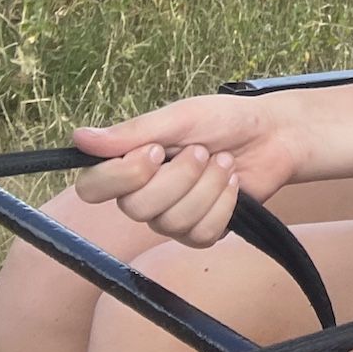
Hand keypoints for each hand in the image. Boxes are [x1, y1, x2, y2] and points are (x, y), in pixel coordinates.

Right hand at [71, 95, 297, 245]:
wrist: (273, 135)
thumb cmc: (225, 120)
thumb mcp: (180, 117)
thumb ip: (133, 132)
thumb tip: (79, 137)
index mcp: (129, 164)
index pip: (92, 188)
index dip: (122, 176)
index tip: (155, 151)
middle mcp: (143, 195)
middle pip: (135, 209)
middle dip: (179, 177)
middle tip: (203, 150)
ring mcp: (171, 218)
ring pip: (171, 222)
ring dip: (207, 187)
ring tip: (224, 162)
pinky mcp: (201, 232)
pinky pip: (201, 234)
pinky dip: (224, 204)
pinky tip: (234, 183)